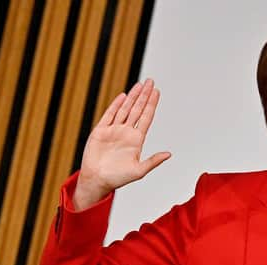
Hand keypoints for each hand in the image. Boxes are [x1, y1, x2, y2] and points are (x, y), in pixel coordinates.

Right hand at [73, 79, 170, 209]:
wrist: (98, 180)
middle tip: (150, 81)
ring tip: (139, 85)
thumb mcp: (139, 170)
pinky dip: (116, 105)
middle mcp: (126, 132)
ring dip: (132, 97)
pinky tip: (123, 96)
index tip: (157, 92)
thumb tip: (169, 154)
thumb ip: (153, 161)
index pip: (146, 118)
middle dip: (144, 96)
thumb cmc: (118, 178)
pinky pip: (109, 115)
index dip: (151, 104)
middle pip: (137, 109)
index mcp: (136, 140)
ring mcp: (114, 130)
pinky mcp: (101, 131)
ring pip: (125, 109)